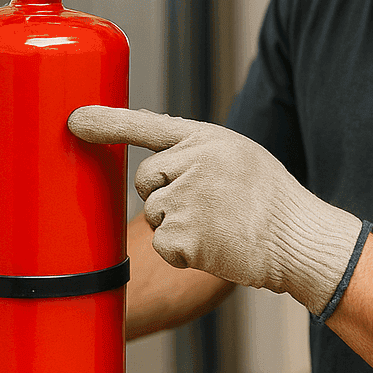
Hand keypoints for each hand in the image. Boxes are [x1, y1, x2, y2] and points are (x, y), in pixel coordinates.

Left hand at [67, 106, 365, 316]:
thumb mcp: (235, 155)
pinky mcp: (184, 234)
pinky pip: (163, 244)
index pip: (146, 125)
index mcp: (205, 138)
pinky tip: (216, 246)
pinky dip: (184, 253)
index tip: (73, 119)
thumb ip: (195, 150)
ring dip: (178, 226)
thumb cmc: (268, 200)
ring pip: (155, 213)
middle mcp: (192, 161)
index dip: (105, 122)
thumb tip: (151, 147)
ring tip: (219, 225)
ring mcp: (187, 197)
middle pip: (145, 180)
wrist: (299, 240)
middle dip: (165, 196)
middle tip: (209, 206)